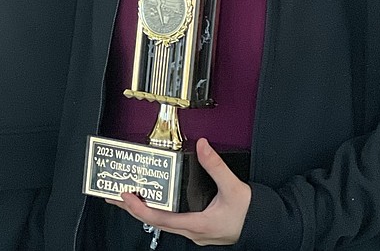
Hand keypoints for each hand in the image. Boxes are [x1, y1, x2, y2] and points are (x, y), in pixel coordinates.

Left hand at [108, 138, 250, 245]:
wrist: (266, 227)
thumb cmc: (251, 213)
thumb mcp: (233, 188)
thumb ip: (216, 166)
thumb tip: (203, 145)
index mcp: (198, 224)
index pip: (160, 219)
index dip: (140, 208)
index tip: (125, 195)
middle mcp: (193, 232)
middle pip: (155, 222)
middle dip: (132, 209)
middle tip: (114, 196)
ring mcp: (194, 233)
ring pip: (161, 224)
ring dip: (143, 211)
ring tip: (127, 198)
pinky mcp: (198, 230)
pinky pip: (171, 223)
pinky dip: (157, 212)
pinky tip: (151, 203)